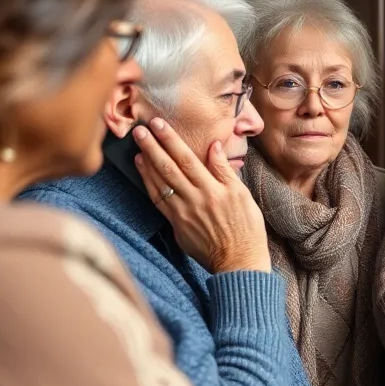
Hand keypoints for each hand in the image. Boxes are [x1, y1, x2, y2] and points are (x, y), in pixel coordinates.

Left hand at [132, 120, 270, 273]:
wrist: (239, 261)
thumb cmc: (246, 228)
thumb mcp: (243, 195)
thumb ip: (226, 170)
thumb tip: (214, 147)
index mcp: (214, 189)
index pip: (188, 159)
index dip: (171, 140)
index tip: (159, 124)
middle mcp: (196, 199)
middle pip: (170, 168)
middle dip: (154, 147)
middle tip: (140, 130)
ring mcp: (184, 213)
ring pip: (161, 183)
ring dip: (147, 163)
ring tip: (138, 146)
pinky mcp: (177, 225)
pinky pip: (159, 201)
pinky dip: (149, 184)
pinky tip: (143, 171)